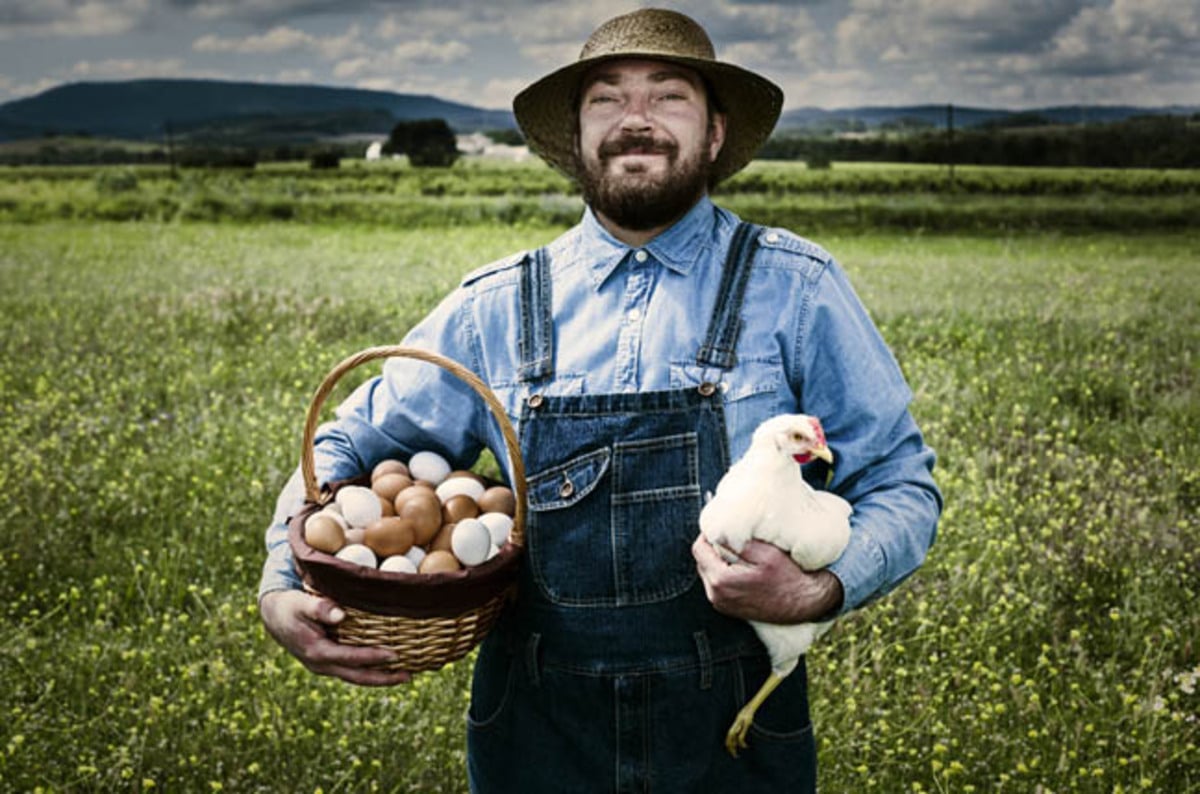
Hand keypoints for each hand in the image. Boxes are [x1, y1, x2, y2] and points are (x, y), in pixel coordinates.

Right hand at [259, 590, 411, 685]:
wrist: (274, 617)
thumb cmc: (290, 606)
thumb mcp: (301, 603)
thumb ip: (320, 608)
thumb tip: (340, 614)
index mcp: (316, 652)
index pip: (350, 658)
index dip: (373, 657)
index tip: (395, 655)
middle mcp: (321, 665)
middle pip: (357, 677)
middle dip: (383, 678)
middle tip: (408, 676)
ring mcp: (325, 666)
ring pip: (356, 677)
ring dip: (380, 678)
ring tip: (405, 675)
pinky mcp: (329, 662)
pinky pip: (352, 670)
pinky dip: (370, 670)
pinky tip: (387, 667)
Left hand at [692, 536, 843, 623]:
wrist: (805, 603)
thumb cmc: (789, 579)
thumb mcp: (766, 554)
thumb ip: (738, 542)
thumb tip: (718, 532)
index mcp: (721, 581)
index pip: (699, 549)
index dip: (708, 534)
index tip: (720, 527)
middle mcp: (717, 595)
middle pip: (702, 561)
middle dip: (713, 548)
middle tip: (732, 540)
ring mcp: (722, 603)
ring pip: (708, 572)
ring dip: (719, 561)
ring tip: (739, 555)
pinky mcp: (728, 607)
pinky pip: (717, 584)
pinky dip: (725, 573)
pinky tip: (742, 569)